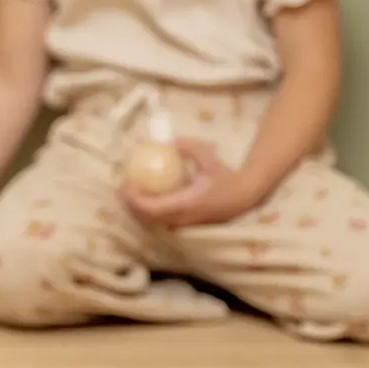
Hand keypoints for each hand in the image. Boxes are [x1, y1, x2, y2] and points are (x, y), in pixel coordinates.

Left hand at [122, 138, 261, 227]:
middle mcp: (183, 218)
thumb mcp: (209, 158)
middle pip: (148, 219)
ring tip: (130, 193)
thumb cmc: (226, 177)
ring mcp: (185, 224)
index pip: (152, 208)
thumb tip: (169, 142)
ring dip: (138, 210)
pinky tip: (146, 199)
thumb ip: (189, 148)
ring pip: (154, 223)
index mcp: (186, 203)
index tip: (125, 186)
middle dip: (131, 205)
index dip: (135, 200)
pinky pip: (161, 222)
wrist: (245, 196)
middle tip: (122, 188)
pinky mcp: (187, 225)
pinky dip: (149, 213)